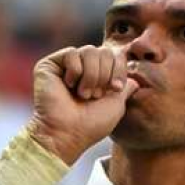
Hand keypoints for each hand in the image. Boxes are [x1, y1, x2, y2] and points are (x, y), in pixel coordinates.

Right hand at [26, 45, 139, 164]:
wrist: (66, 134)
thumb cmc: (91, 125)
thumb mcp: (116, 105)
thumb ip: (126, 87)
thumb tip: (135, 80)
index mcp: (97, 77)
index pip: (116, 55)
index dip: (119, 69)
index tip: (115, 89)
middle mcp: (82, 69)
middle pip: (104, 51)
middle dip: (104, 74)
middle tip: (94, 96)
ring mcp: (65, 66)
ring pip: (89, 50)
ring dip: (91, 76)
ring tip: (82, 94)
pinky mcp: (50, 65)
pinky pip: (72, 53)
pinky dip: (75, 71)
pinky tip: (68, 86)